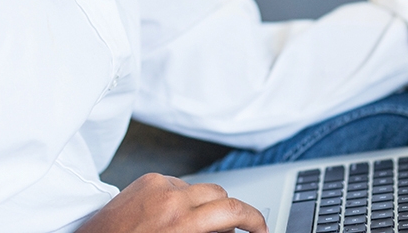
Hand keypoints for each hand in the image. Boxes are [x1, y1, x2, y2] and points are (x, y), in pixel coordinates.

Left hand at [79, 173, 267, 232]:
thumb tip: (227, 232)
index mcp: (181, 222)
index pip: (233, 210)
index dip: (255, 221)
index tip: (261, 230)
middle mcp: (171, 198)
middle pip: (220, 195)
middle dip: (229, 214)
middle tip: (229, 232)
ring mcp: (157, 184)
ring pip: (200, 188)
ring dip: (205, 205)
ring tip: (195, 226)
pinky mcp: (145, 179)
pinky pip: (177, 183)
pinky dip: (183, 198)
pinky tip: (174, 216)